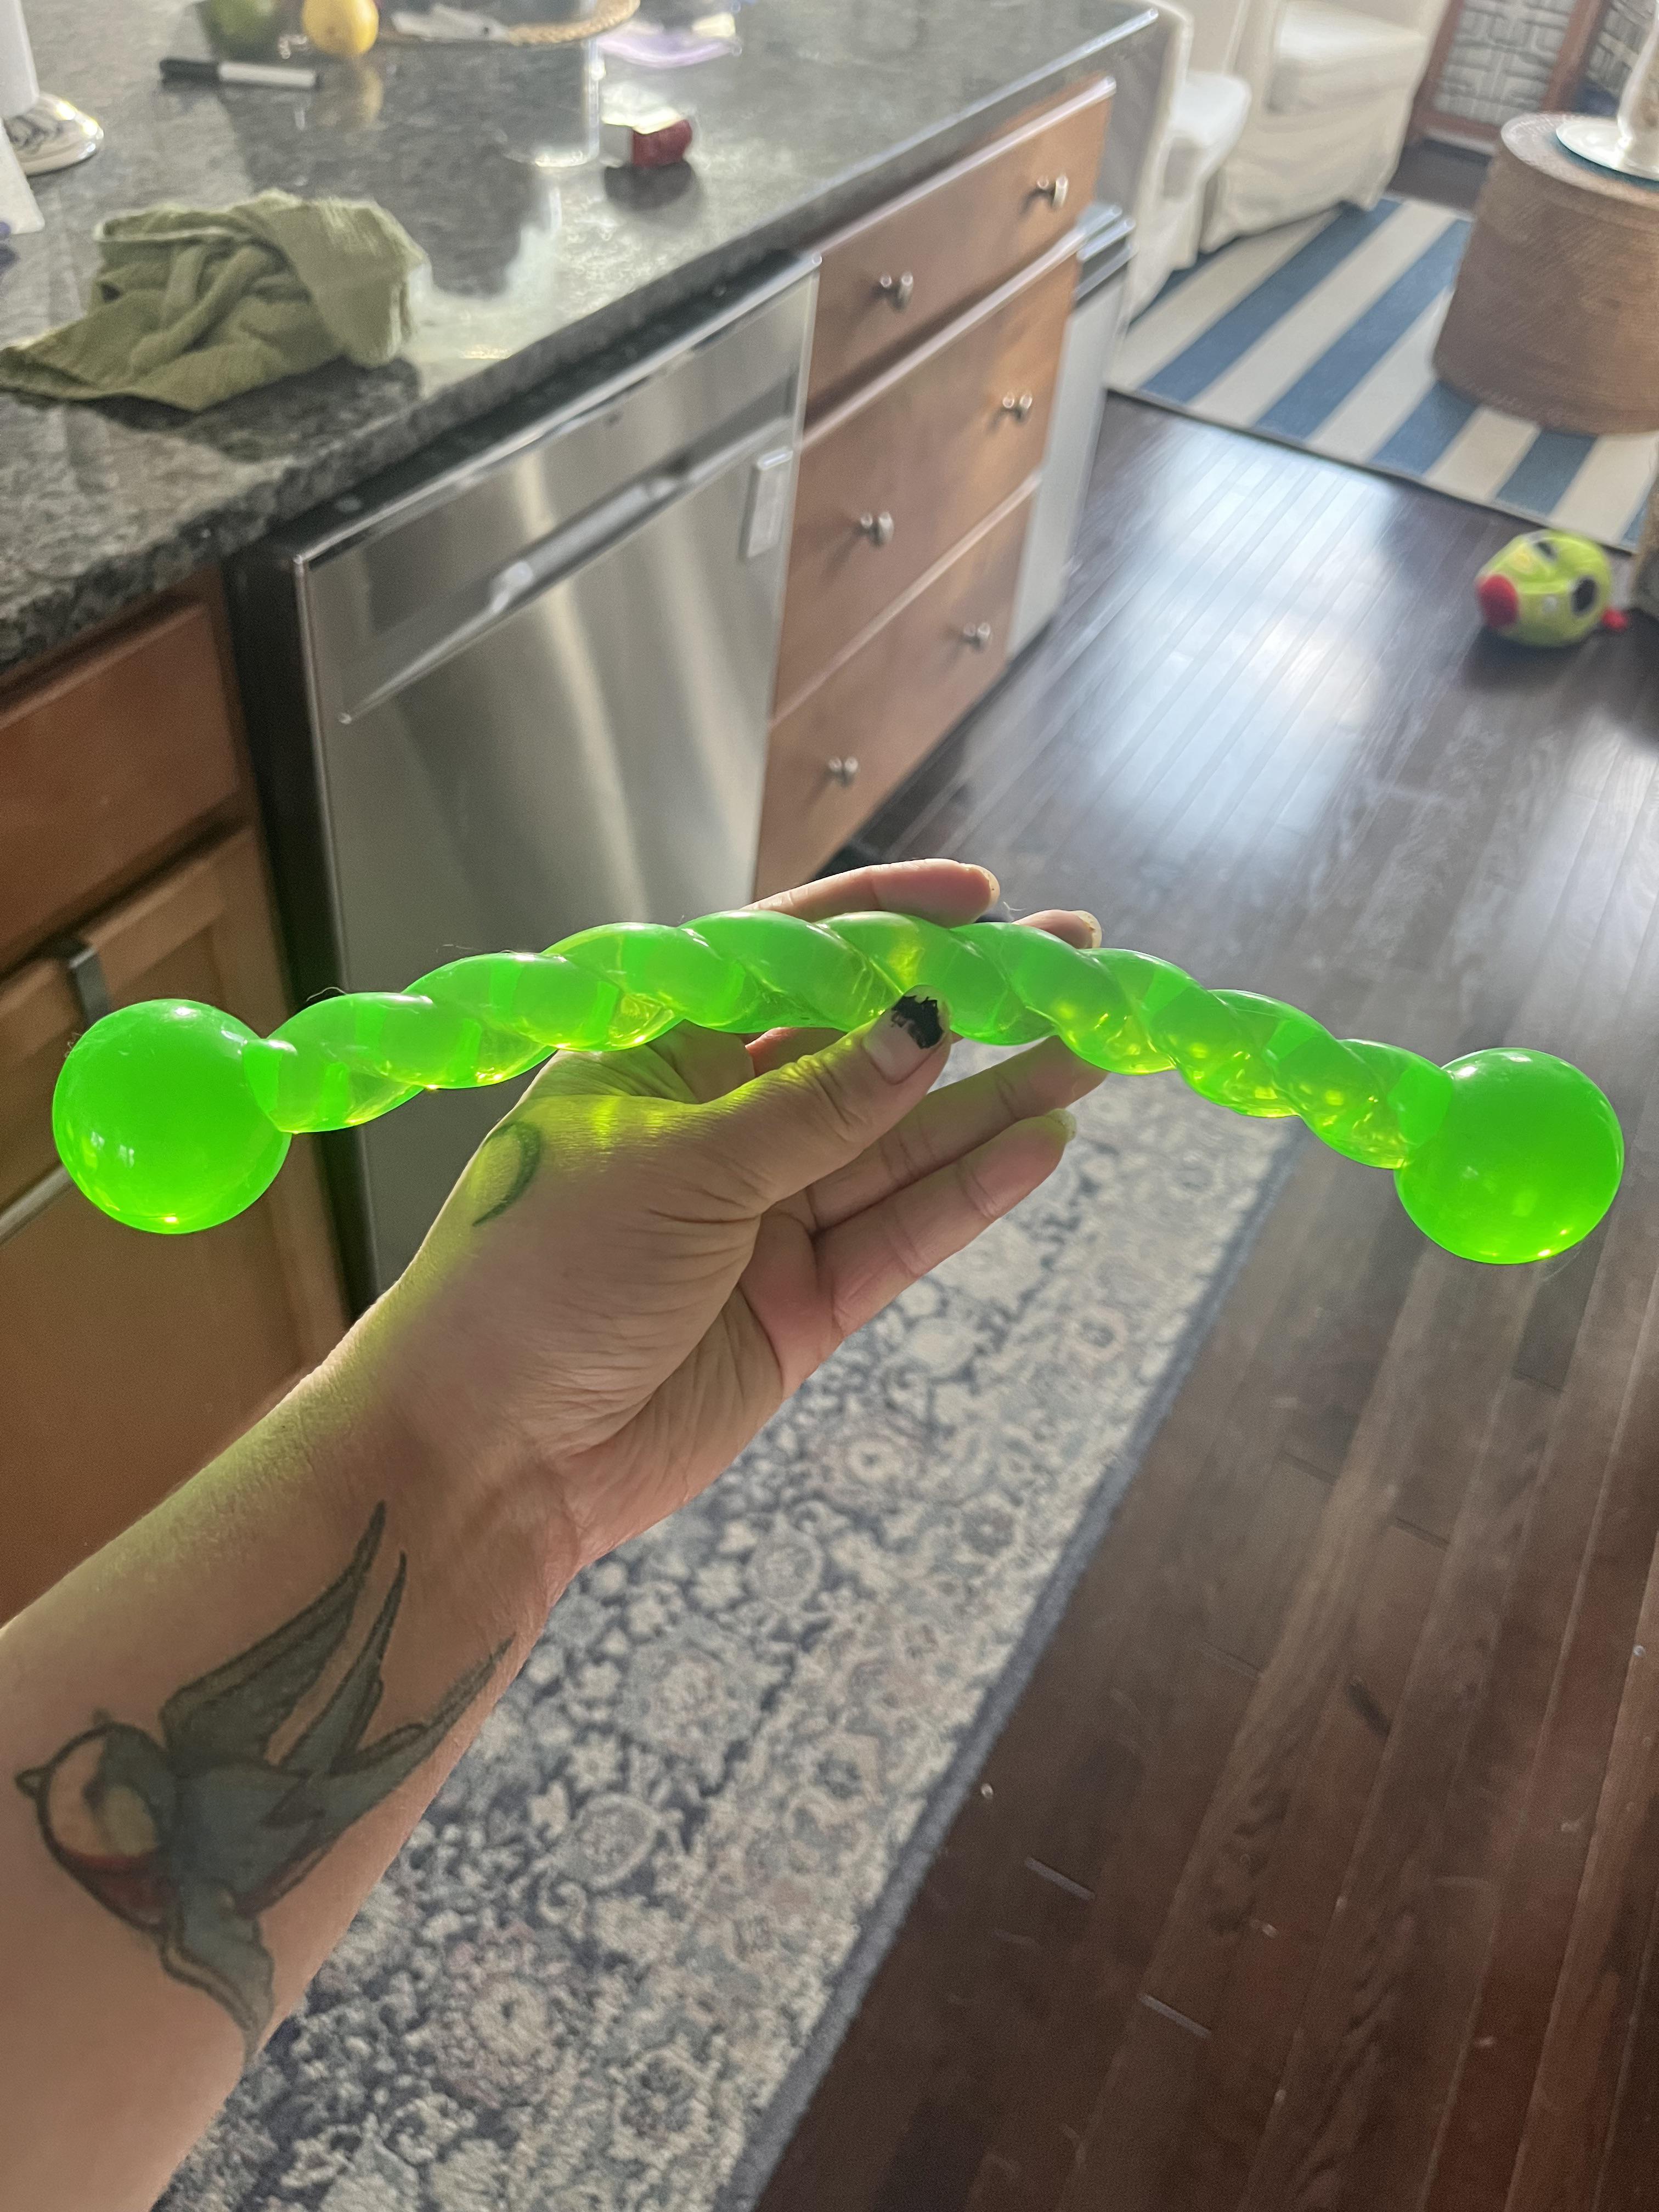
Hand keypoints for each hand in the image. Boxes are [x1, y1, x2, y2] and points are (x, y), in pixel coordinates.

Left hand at [356, 863, 1103, 1601]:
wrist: (486, 1459)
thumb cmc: (537, 1279)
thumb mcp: (676, 1169)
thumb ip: (812, 1107)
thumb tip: (924, 1025)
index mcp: (653, 1055)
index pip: (780, 957)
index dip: (879, 923)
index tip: (977, 896)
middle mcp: (716, 1123)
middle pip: (860, 1049)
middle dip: (964, 1007)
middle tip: (1072, 962)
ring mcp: (764, 1216)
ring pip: (899, 1143)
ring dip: (992, 1098)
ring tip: (1091, 1049)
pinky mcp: (800, 1304)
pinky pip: (899, 1233)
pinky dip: (967, 1194)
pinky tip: (1040, 1144)